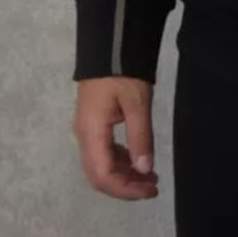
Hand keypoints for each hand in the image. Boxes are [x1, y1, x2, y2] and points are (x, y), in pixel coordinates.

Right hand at [73, 77, 160, 200]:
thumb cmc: (123, 73)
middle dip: (125, 187)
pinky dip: (121, 162)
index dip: (125, 189)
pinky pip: (103, 153)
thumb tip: (145, 170)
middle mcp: (84, 136)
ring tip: (150, 177)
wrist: (109, 46)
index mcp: (92, 132)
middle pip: (99, 175)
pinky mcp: (93, 124)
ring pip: (100, 166)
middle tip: (152, 188)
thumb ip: (141, 137)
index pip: (103, 175)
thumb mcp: (137, 103)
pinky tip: (138, 160)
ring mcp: (87, 130)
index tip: (150, 190)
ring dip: (124, 176)